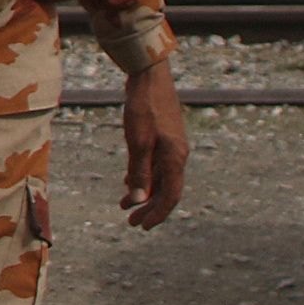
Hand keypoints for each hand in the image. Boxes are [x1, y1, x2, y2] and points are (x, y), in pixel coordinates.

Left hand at [122, 58, 188, 226]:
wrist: (149, 77)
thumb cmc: (144, 108)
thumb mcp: (138, 142)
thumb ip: (140, 172)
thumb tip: (140, 201)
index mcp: (175, 158)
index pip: (170, 196)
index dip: (158, 214)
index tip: (142, 227)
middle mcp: (177, 155)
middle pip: (165, 190)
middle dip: (149, 208)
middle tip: (131, 222)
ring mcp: (171, 146)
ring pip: (159, 178)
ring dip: (144, 193)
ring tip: (126, 206)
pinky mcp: (162, 138)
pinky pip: (155, 165)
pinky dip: (143, 177)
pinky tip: (130, 183)